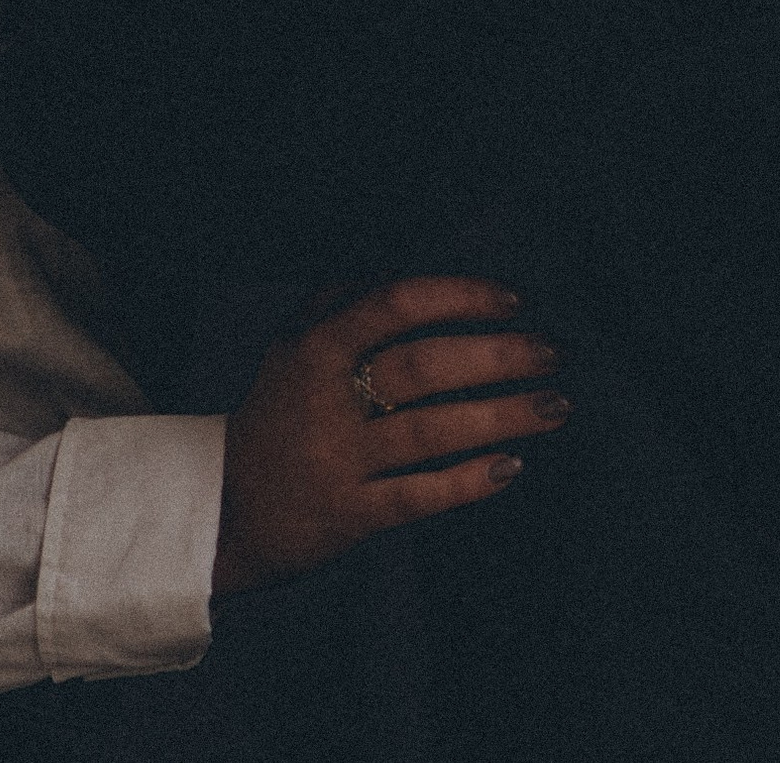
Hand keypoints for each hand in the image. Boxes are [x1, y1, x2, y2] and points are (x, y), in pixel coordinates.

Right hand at [212, 279, 565, 597]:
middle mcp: (327, 398)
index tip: (513, 300)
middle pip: (423, 367)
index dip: (459, 296)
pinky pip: (420, 497)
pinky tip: (511, 467)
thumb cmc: (277, 413)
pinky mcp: (352, 516)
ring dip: (502, 416)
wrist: (224, 507)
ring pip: (431, 432)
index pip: (394, 303)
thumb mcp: (292, 345)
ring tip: (555, 406)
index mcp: (315, 346)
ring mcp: (340, 460)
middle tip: (554, 353)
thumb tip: (406, 263)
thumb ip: (341, 300)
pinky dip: (469, 482)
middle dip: (498, 356)